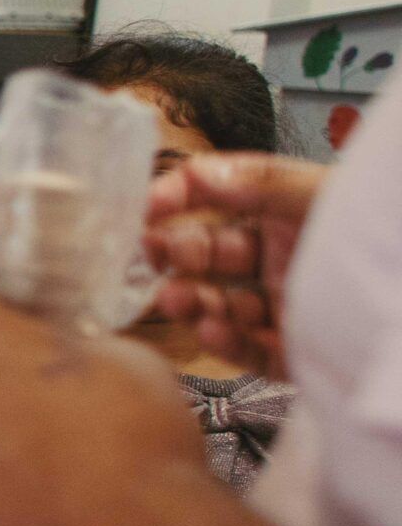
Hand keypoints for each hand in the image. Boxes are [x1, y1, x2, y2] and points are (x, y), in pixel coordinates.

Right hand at [145, 152, 327, 380]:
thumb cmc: (381, 235)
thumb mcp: (323, 193)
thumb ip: (262, 181)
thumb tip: (200, 173)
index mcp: (284, 211)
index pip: (217, 197)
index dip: (180, 198)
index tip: (147, 205)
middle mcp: (279, 257)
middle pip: (210, 252)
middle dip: (175, 251)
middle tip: (150, 254)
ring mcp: (284, 305)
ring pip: (220, 302)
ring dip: (190, 298)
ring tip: (174, 298)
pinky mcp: (293, 351)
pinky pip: (247, 349)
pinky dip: (223, 340)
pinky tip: (210, 327)